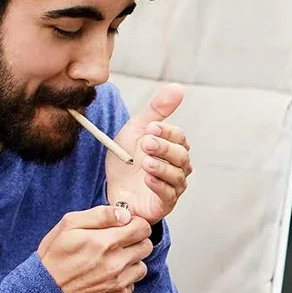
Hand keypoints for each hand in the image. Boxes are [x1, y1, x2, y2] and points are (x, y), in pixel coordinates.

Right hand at [37, 205, 152, 292]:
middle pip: (146, 246)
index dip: (136, 225)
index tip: (126, 227)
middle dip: (136, 242)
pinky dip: (123, 281)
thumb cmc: (54, 258)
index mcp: (105, 242)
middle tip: (118, 245)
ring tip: (110, 263)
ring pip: (141, 267)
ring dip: (131, 263)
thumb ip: (99, 215)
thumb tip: (125, 214)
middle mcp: (115, 264)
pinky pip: (132, 286)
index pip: (142, 228)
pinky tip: (106, 279)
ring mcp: (118, 284)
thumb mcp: (68, 226)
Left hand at [106, 84, 192, 223]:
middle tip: (146, 143)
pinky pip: (169, 195)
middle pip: (181, 156)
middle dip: (164, 148)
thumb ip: (157, 110)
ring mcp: (173, 186)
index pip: (180, 138)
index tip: (151, 128)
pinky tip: (147, 179)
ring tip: (145, 162)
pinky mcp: (164, 204)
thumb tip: (178, 88)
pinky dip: (159, 186)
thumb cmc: (127, 159)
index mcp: (173, 148)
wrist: (110, 186)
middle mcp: (178, 167)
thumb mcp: (137, 129)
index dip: (167, 132)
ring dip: (161, 167)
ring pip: (177, 176)